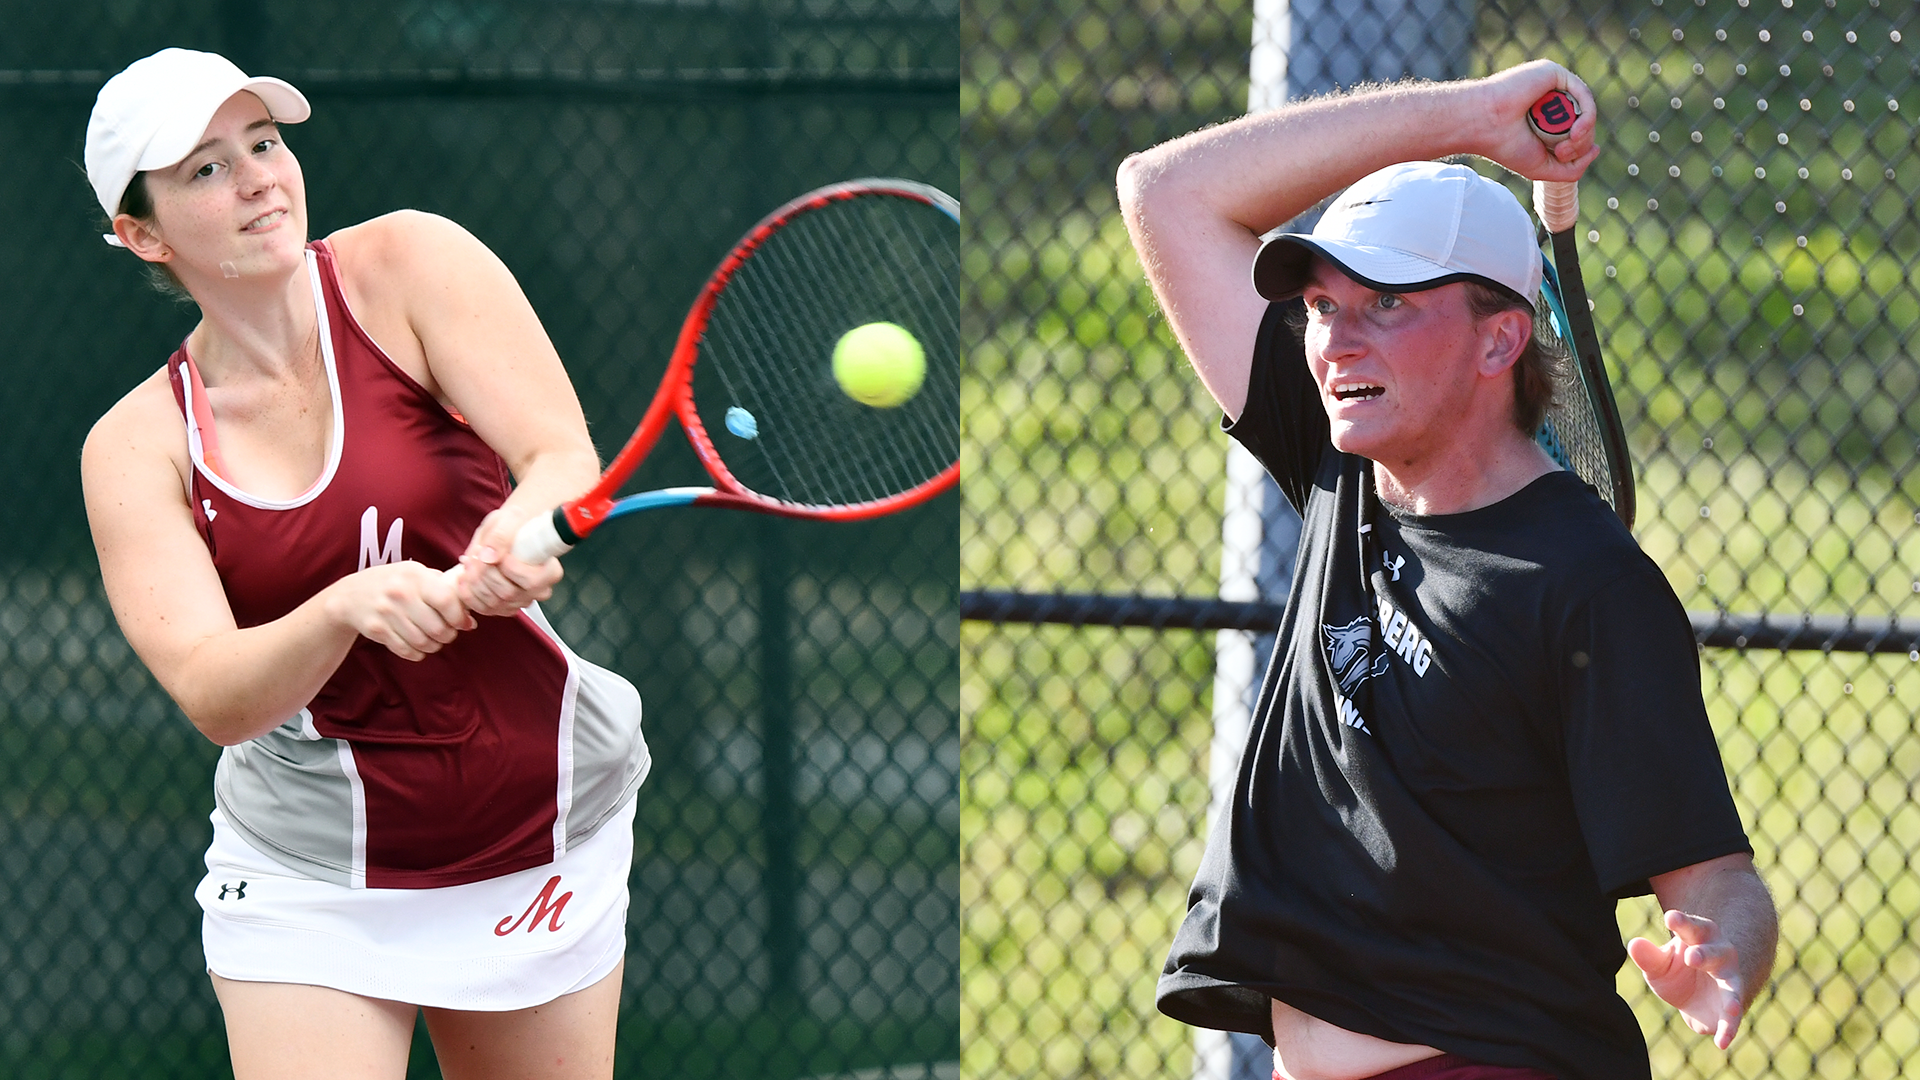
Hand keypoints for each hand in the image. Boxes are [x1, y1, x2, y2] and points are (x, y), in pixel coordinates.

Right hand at [325, 560, 474, 660]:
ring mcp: (386, 612)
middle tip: (448, 633)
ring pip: (423, 642)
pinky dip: (417, 653)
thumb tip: (469, 612)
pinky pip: (406, 650)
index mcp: (414, 575)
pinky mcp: (376, 630)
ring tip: (435, 640)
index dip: (459, 616)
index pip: (446, 600)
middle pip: (437, 628)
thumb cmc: (392, 583)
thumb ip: (442, 586)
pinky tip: (419, 647)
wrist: (349, 596)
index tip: (462, 622)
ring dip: (434, 646)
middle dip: (448, 635)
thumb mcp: (415, 573)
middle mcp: (400, 593)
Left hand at [455, 505, 563, 617]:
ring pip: (493, 602)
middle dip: (485, 573)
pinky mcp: (504, 607)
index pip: (531, 581)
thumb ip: (501, 536)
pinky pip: (484, 609)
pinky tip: (464, 577)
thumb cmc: (516, 523)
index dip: (510, 569)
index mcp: (550, 571)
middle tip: (477, 553)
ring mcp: (520, 601)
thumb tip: (489, 556)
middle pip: (507, 593)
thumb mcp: (511, 519)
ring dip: (474, 582)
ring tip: (470, 561)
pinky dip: (469, 594)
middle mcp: (538, 591)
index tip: (500, 554)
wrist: (510, 529)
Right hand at [1471, 60, 1601, 182]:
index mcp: (1545, 121)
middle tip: (1561, 153)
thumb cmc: (1505, 146)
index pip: (1576, 133)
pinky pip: (1583, 95)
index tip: (1561, 157)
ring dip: (1584, 132)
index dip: (1579, 148)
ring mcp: (1553, 87)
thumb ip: (1571, 168)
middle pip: (1584, 122)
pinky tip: (1575, 130)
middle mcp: (1550, 101)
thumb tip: (1597, 150)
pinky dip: (1586, 115)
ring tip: (1566, 144)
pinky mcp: (1554, 74)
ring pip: (1586, 110)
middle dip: (1581, 143)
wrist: (1483, 126)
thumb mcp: (1542, 168)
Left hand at [1628, 908, 1746, 1048]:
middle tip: (1692, 957)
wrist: (1701, 994)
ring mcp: (1730, 978)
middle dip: (1704, 954)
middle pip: (1714, 952)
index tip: (1670, 917)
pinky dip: (1729, 1029)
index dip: (1682, 922)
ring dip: (1731, 994)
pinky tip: (1722, 1043)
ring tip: (1732, 1006)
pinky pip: (1733, 1017)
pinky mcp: (1733, 1003)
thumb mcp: (1659, 964)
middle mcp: (1719, 954)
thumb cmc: (1678, 969)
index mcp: (1698, 936)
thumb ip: (1648, 956)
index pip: (1690, 926)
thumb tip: (1634, 944)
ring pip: (1731, 984)